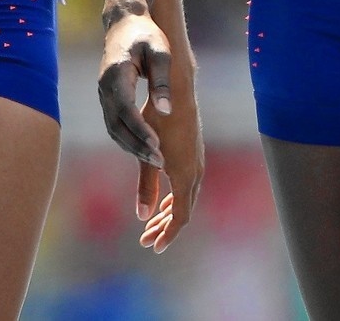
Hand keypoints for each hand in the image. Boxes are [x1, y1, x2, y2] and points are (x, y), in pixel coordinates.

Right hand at [98, 9, 171, 170]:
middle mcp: (105, 86)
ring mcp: (103, 93)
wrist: (124, 22)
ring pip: (113, 128)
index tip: (157, 146)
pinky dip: (127, 139)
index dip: (139, 130)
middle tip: (160, 162)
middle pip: (116, 125)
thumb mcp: (160, 51)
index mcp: (116, 74)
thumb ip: (163, 81)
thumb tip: (166, 111)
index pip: (125, 109)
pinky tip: (145, 148)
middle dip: (137, 146)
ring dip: (132, 146)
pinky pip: (114, 124)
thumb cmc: (146, 34)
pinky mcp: (107, 97)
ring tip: (156, 160)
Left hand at [135, 66, 202, 252]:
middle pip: (182, 211)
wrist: (177, 92)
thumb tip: (142, 217)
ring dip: (169, 214)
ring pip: (186, 199)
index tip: (152, 247)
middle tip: (146, 240)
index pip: (180, 217)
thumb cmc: (157, 121)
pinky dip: (174, 199)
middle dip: (165, 228)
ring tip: (152, 225)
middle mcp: (195, 173)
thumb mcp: (147, 155)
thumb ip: (146, 185)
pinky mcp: (194, 156)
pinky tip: (163, 200)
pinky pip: (187, 187)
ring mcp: (197, 164)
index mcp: (185, 176)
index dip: (167, 234)